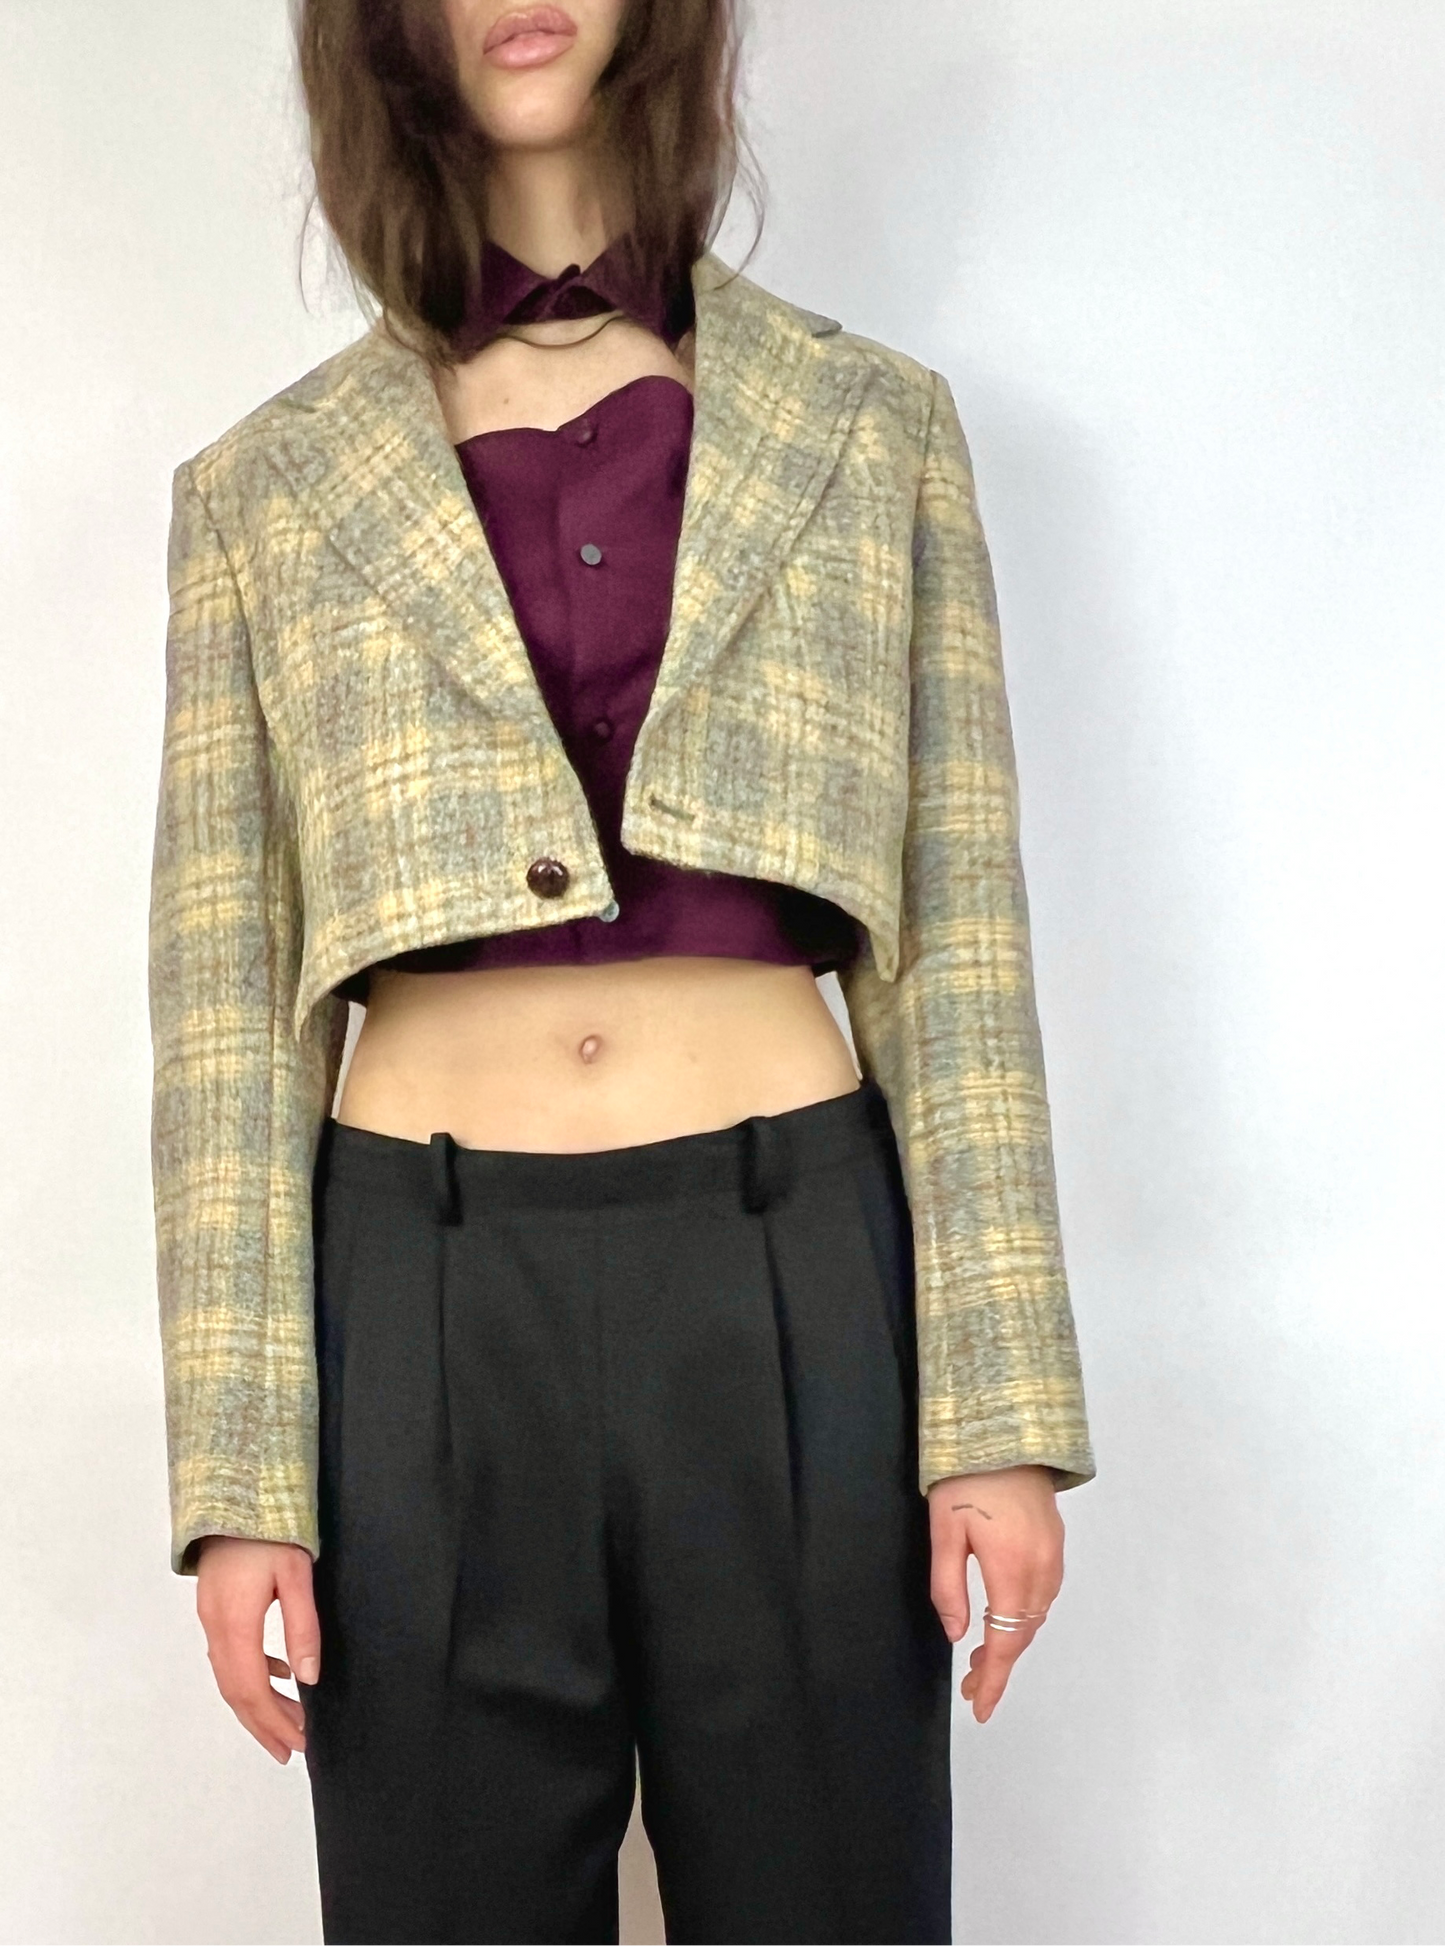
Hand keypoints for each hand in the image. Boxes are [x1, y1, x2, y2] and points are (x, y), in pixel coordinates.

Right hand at [194, 1537, 319, 1762]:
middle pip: (236, 1692)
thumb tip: (309, 1675)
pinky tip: (278, 1674)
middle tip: (291, 1750)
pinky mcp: (215, 1608)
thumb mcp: (296, 1574)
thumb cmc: (269, 1529)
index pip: (253, 1689)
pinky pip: (229, 1655)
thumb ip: (303, 1625)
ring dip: (256, 1705)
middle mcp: (216, 1627)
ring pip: (229, 1677)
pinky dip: (252, 1674)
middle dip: (264, 1725)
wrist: (234, 1491)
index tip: (298, 1743)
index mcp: (235, 1623)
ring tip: (286, 1725)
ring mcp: (211, 1618)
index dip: (274, 1721)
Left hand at [927, 1465, 1063, 1723]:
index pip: (1005, 1641)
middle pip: (1023, 1633)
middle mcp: (1041, 1569)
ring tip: (982, 1658)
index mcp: (1012, 1569)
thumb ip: (949, 1587)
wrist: (1005, 1433)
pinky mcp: (1055, 1544)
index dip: (994, 1679)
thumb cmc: (966, 1479)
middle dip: (999, 1665)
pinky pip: (1042, 1594)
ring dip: (1012, 1641)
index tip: (980, 1707)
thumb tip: (958, 1635)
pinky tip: (1003, 1619)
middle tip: (971, 1685)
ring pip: (1035, 1615)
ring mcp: (1053, 1556)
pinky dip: (1024, 1616)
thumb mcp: (944, 1532)